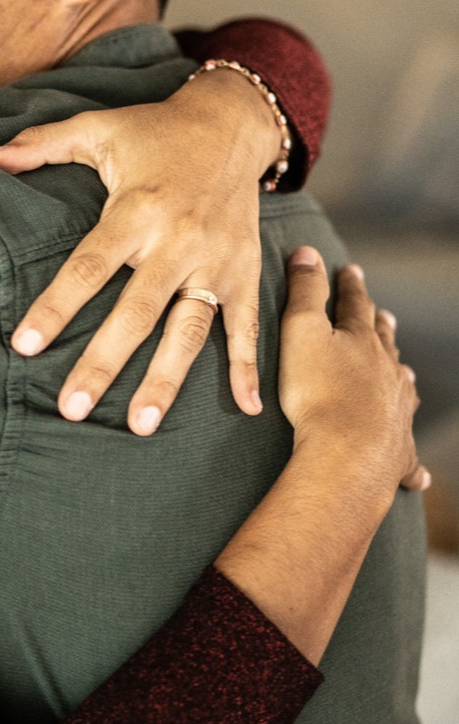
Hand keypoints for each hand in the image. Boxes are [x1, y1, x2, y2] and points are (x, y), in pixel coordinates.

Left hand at [0, 66, 279, 432]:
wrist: (232, 124)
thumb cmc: (153, 130)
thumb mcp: (96, 128)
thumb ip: (38, 145)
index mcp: (138, 209)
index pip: (89, 266)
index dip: (56, 306)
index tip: (25, 346)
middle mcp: (178, 241)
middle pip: (136, 311)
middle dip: (103, 362)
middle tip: (72, 408)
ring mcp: (215, 261)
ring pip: (189, 329)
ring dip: (166, 380)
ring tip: (139, 426)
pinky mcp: (245, 272)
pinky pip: (245, 325)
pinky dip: (248, 367)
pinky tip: (246, 409)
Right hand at [279, 247, 427, 495]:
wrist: (347, 454)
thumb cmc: (317, 391)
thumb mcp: (300, 329)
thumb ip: (305, 290)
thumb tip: (309, 251)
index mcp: (361, 341)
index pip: (356, 304)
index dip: (350, 286)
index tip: (351, 270)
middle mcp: (387, 372)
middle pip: (384, 343)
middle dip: (380, 326)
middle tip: (383, 315)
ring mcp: (397, 410)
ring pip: (402, 387)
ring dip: (399, 376)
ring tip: (403, 371)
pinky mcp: (400, 451)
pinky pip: (410, 454)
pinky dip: (415, 459)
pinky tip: (422, 473)